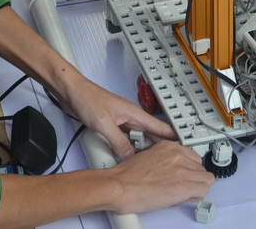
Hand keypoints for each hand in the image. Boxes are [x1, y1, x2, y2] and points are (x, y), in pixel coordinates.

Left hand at [58, 78, 176, 160]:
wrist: (71, 92)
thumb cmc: (88, 99)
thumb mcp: (104, 124)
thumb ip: (118, 141)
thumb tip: (130, 156)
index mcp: (134, 114)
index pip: (160, 127)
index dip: (173, 136)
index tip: (184, 145)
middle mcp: (130, 118)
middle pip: (150, 135)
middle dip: (159, 148)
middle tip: (167, 162)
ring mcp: (121, 122)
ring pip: (137, 139)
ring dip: (141, 149)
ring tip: (148, 164)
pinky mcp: (111, 126)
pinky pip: (125, 140)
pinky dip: (127, 148)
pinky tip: (126, 157)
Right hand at [109, 141, 214, 214]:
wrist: (119, 186)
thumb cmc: (126, 176)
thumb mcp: (148, 157)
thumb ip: (165, 159)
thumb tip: (174, 169)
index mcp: (169, 147)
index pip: (193, 156)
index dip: (190, 168)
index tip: (187, 174)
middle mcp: (178, 155)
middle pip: (200, 167)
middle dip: (194, 177)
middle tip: (184, 185)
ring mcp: (182, 170)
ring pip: (206, 178)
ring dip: (197, 186)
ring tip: (186, 192)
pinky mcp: (183, 186)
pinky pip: (204, 190)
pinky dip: (197, 195)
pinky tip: (188, 197)